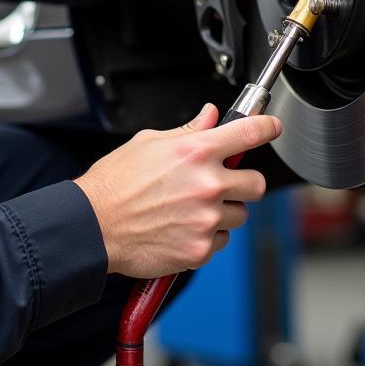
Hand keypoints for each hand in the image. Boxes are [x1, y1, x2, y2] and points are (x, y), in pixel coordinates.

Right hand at [73, 103, 280, 277]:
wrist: (93, 226)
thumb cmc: (115, 183)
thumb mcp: (149, 143)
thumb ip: (188, 130)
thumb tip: (210, 116)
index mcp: (197, 152)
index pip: (249, 133)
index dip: (267, 127)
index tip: (272, 126)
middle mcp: (207, 184)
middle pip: (256, 183)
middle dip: (243, 182)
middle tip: (222, 182)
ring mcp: (206, 219)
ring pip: (239, 215)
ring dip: (224, 212)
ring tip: (192, 209)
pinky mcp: (200, 249)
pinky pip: (221, 241)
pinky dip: (208, 236)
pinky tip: (184, 227)